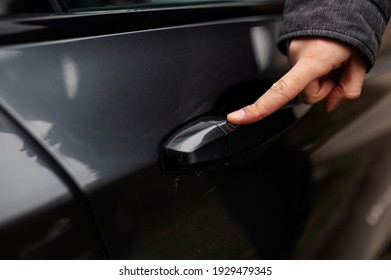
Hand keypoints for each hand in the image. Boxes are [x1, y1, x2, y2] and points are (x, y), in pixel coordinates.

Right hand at [227, 38, 366, 124]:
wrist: (340, 5)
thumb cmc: (350, 32)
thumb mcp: (359, 63)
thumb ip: (347, 89)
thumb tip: (330, 105)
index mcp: (312, 60)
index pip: (281, 91)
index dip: (259, 108)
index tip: (236, 118)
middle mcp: (296, 57)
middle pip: (305, 94)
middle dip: (322, 89)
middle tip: (336, 72)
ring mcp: (291, 53)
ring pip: (303, 84)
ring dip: (318, 79)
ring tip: (331, 63)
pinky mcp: (291, 50)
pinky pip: (300, 73)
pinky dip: (313, 71)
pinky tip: (323, 60)